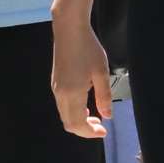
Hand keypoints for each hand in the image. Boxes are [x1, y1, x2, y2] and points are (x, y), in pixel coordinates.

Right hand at [51, 14, 111, 139]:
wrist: (69, 30)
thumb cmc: (88, 49)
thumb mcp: (101, 73)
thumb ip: (104, 97)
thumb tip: (107, 116)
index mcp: (72, 93)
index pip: (78, 124)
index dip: (90, 132)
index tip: (104, 132)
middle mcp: (60, 94)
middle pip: (68, 123)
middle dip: (84, 130)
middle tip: (101, 128)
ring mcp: (56, 88)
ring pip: (65, 115)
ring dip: (79, 121)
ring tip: (96, 117)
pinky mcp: (55, 83)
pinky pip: (63, 105)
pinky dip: (74, 112)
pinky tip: (86, 105)